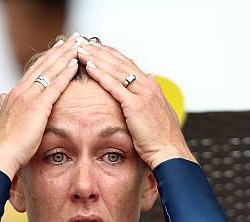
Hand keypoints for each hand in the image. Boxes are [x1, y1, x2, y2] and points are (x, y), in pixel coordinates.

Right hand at [0, 33, 82, 179]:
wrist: (0, 155)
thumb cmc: (1, 146)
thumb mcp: (0, 122)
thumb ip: (3, 109)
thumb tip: (0, 99)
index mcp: (13, 95)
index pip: (32, 72)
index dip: (46, 60)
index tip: (57, 49)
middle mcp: (20, 91)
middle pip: (43, 65)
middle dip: (59, 50)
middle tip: (72, 38)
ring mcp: (29, 97)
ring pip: (50, 70)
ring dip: (65, 55)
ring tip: (78, 43)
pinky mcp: (38, 106)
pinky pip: (54, 85)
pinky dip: (65, 73)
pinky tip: (75, 63)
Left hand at [76, 42, 197, 169]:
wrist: (169, 151)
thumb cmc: (162, 139)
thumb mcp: (157, 115)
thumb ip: (150, 101)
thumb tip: (147, 89)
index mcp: (152, 86)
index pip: (128, 64)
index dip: (111, 54)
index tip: (96, 48)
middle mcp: (148, 85)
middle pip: (120, 62)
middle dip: (100, 51)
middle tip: (83, 42)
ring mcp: (142, 93)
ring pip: (115, 69)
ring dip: (96, 58)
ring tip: (80, 49)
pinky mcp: (135, 105)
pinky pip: (114, 85)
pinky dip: (101, 74)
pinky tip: (89, 66)